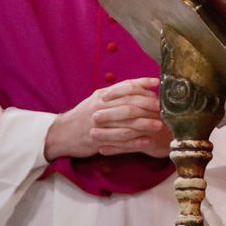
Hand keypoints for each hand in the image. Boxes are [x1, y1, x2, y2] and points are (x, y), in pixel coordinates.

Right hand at [45, 77, 169, 159]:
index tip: (158, 84)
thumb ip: (117, 92)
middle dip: (148, 106)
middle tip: (163, 109)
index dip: (143, 85)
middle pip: (128, 105)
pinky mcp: (97, 141)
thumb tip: (141, 86)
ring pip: (125, 124)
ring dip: (144, 124)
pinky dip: (134, 141)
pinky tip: (146, 141)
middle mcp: (100, 108)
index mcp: (102, 96)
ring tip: (159, 125)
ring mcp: (98, 125)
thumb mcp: (98, 99)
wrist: (61, 133)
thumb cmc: (84, 114)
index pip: (125, 88)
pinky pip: (119, 141)